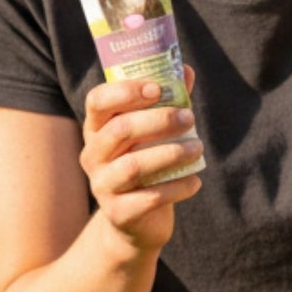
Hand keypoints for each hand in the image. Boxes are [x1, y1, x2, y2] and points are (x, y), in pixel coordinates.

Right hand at [80, 68, 202, 253]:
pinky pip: (150, 198)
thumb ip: (167, 103)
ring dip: (171, 154)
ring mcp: (103, 186)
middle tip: (190, 118)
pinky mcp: (119, 213)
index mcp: (97, 129)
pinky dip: (178, 187)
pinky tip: (195, 181)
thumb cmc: (146, 164)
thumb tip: (186, 70)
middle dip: (159, 120)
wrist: (136, 221)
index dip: (126, 91)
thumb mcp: (152, 134)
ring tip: (198, 148)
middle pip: (120, 130)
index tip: (157, 88)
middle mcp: (93, 155)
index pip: (98, 101)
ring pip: (133, 166)